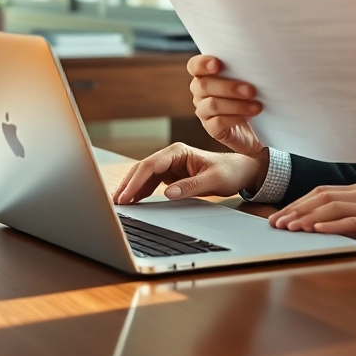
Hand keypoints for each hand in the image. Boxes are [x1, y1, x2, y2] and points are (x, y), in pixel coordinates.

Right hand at [113, 143, 268, 204]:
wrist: (240, 171)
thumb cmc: (229, 171)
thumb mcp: (213, 180)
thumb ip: (190, 186)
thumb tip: (167, 193)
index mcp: (178, 152)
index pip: (150, 165)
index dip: (136, 181)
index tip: (126, 196)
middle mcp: (171, 156)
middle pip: (142, 168)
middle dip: (128, 185)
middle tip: (115, 202)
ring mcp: (169, 165)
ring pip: (143, 175)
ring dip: (131, 188)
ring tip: (119, 204)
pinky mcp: (171, 175)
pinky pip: (150, 182)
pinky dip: (140, 191)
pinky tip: (132, 201)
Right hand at [188, 54, 266, 155]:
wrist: (260, 127)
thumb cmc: (253, 97)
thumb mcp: (249, 80)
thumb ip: (244, 70)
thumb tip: (256, 61)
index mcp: (206, 75)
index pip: (195, 66)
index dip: (202, 64)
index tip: (218, 64)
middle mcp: (201, 93)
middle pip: (204, 86)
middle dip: (229, 87)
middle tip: (251, 90)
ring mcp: (204, 112)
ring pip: (212, 105)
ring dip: (236, 105)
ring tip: (257, 106)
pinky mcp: (212, 129)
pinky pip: (217, 123)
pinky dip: (235, 118)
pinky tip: (249, 117)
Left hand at [268, 183, 355, 247]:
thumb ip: (347, 215)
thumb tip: (313, 224)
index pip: (320, 192)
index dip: (297, 203)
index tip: (279, 215)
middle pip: (322, 197)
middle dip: (296, 210)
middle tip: (277, 223)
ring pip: (334, 207)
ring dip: (308, 218)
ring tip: (291, 227)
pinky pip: (353, 221)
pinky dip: (332, 225)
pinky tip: (317, 230)